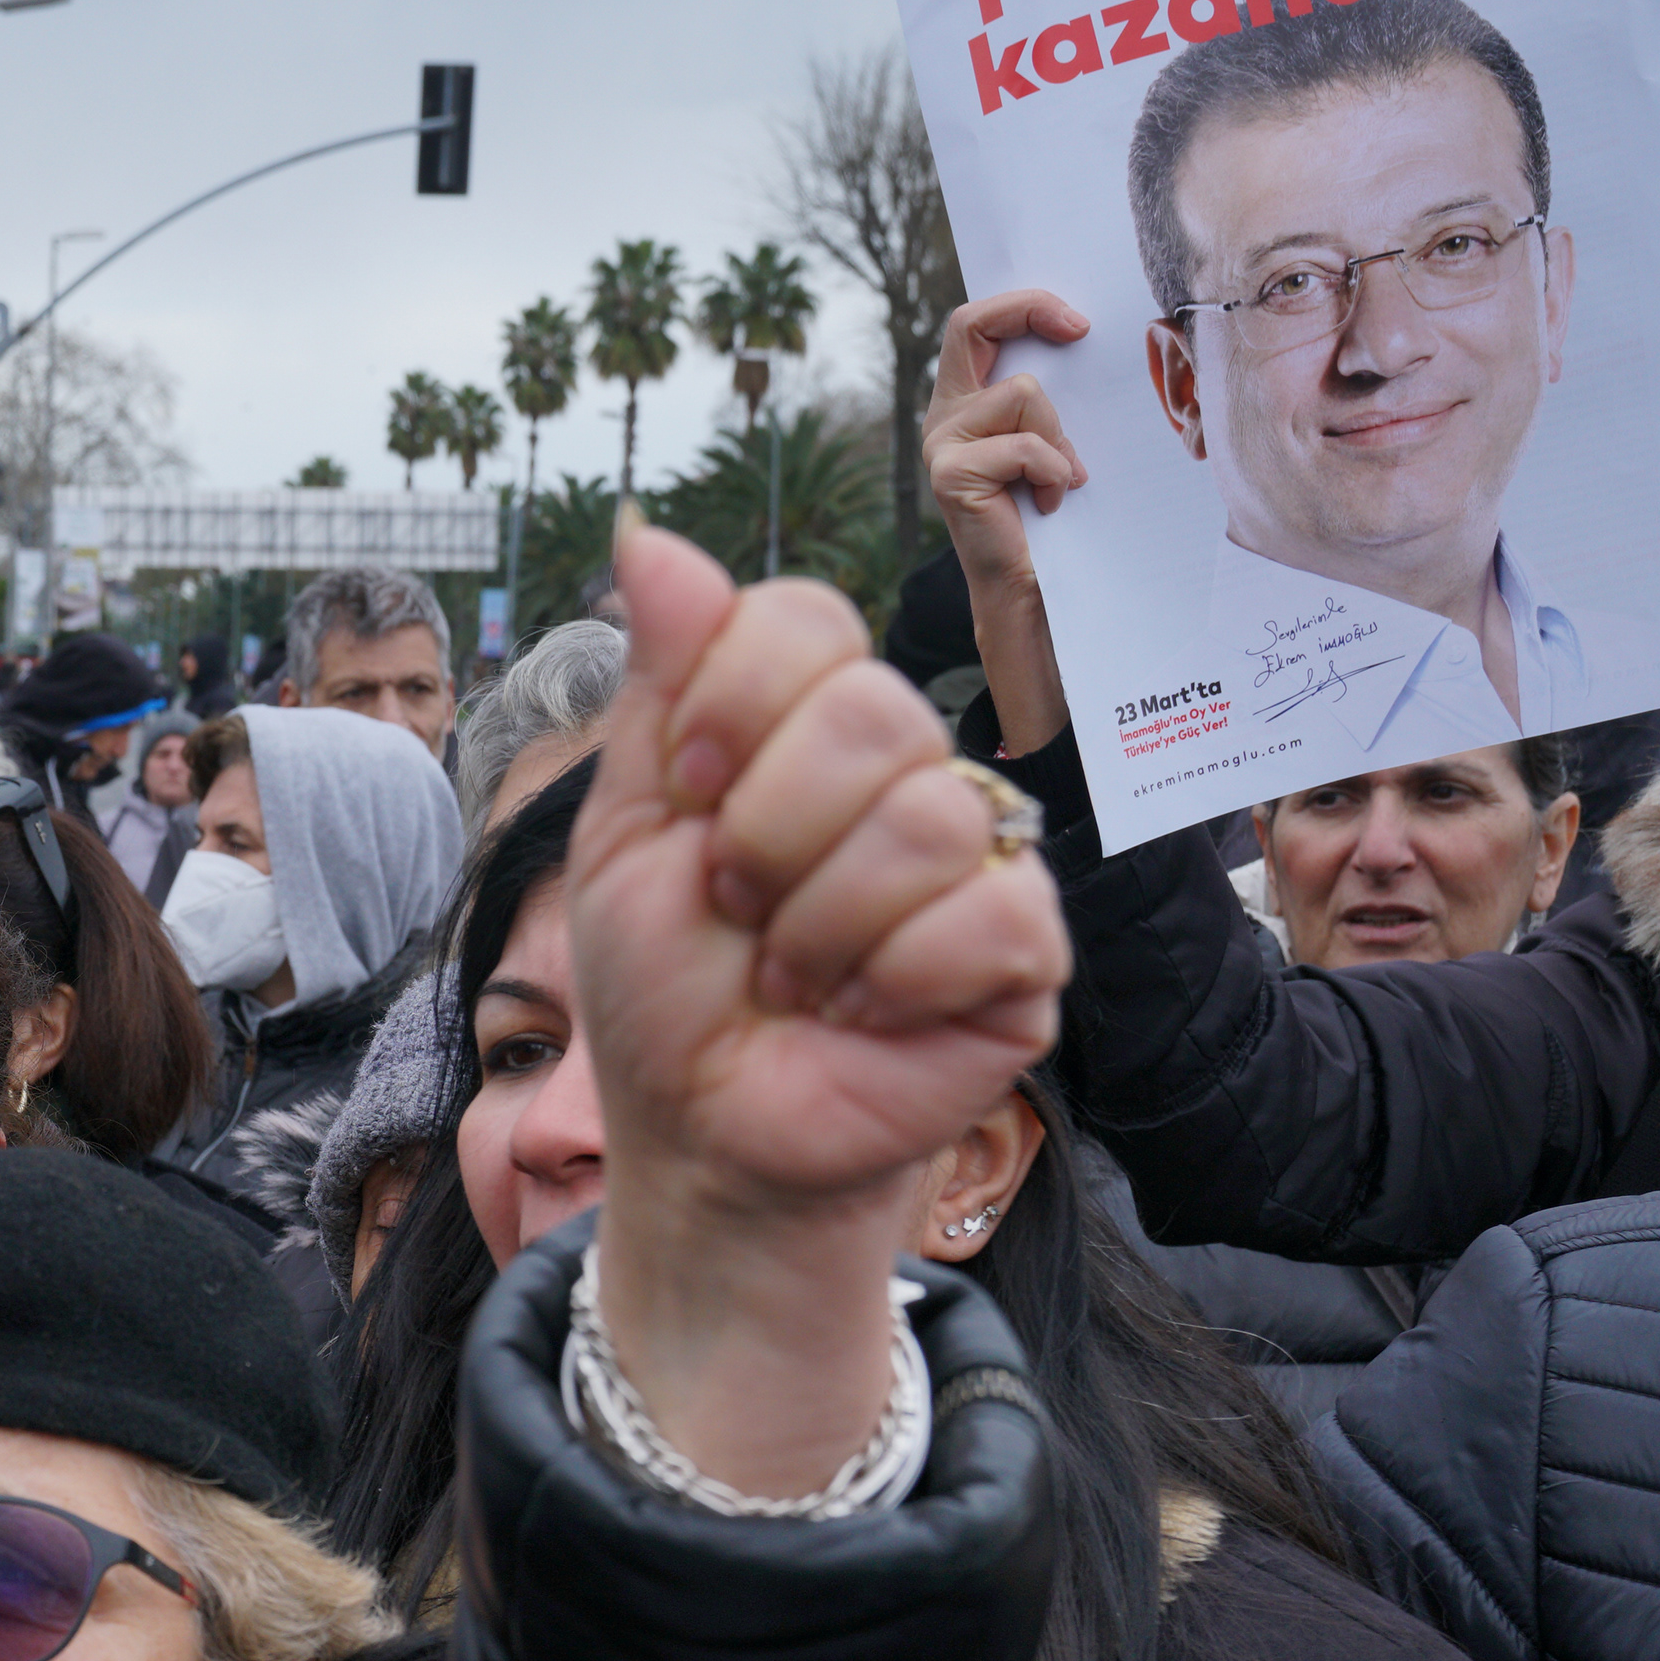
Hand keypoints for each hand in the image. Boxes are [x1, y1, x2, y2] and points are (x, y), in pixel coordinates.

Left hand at [568, 518, 1069, 1495]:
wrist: (702, 1129)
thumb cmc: (667, 983)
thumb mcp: (631, 824)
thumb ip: (661, 681)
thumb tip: (646, 531)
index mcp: (805, 720)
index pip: (805, 620)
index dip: (731, 705)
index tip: (687, 796)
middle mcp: (905, 768)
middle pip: (871, 713)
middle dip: (765, 834)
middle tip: (738, 909)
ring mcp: (977, 856)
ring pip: (924, 819)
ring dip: (817, 926)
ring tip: (792, 978)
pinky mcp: (1028, 953)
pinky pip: (986, 917)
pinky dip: (891, 981)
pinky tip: (860, 1016)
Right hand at [919, 289, 1092, 752]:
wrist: (1033, 590)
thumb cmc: (1053, 516)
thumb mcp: (1053, 439)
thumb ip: (1050, 397)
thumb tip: (1090, 337)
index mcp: (962, 401)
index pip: (974, 324)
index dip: (1022, 305)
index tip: (1076, 321)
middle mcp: (942, 417)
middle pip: (969, 325)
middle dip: (1028, 311)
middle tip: (1079, 330)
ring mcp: (940, 446)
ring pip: (1021, 393)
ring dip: (1059, 435)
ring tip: (1061, 479)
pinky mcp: (951, 476)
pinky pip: (1023, 444)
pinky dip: (1053, 470)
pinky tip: (1051, 502)